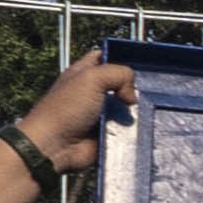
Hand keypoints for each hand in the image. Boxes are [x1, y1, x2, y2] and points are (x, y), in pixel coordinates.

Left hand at [14, 58, 135, 171]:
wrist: (55, 145)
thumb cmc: (66, 108)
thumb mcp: (92, 77)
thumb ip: (119, 74)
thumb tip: (132, 96)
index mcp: (84, 73)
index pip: (105, 58)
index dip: (120, 57)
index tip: (139, 62)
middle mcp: (92, 91)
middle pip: (121, 83)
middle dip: (134, 86)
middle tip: (147, 89)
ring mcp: (100, 114)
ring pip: (128, 107)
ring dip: (137, 110)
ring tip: (147, 110)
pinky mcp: (106, 133)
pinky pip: (127, 129)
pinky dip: (134, 129)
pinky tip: (141, 127)